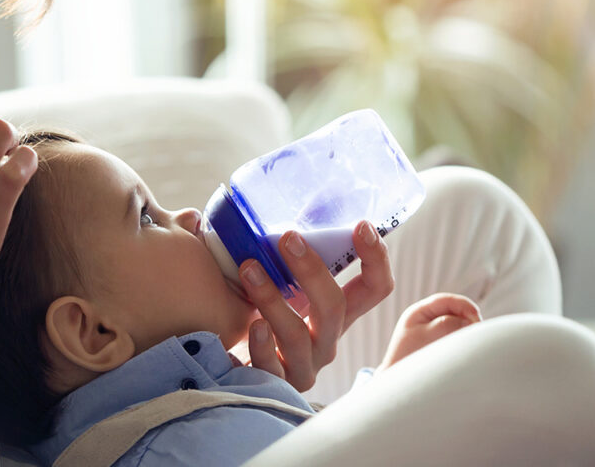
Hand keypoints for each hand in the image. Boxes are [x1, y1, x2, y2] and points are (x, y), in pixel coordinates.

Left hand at [241, 220, 393, 390]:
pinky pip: (272, 367)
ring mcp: (303, 365)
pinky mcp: (275, 383)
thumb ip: (268, 252)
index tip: (362, 225)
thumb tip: (218, 211)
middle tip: (288, 238)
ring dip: (274, 299)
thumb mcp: (275, 286)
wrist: (233, 370)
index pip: (374, 288)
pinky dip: (263, 346)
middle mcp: (326, 339)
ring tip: (249, 269)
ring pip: (298, 334)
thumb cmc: (257, 318)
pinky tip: (253, 326)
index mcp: (335, 314)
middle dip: (313, 270)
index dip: (376, 258)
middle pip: (335, 306)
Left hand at [377, 293, 481, 369]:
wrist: (398, 385)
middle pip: (454, 311)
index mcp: (418, 312)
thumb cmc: (406, 359)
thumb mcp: (424, 337)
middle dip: (468, 318)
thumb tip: (467, 320)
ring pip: (457, 324)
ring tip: (471, 343)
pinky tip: (466, 350)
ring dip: (466, 330)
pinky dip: (463, 340)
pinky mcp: (440, 344)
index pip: (445, 300)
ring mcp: (433, 331)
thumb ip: (445, 324)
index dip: (464, 306)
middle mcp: (426, 319)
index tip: (477, 318)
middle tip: (477, 332)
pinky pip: (456, 337)